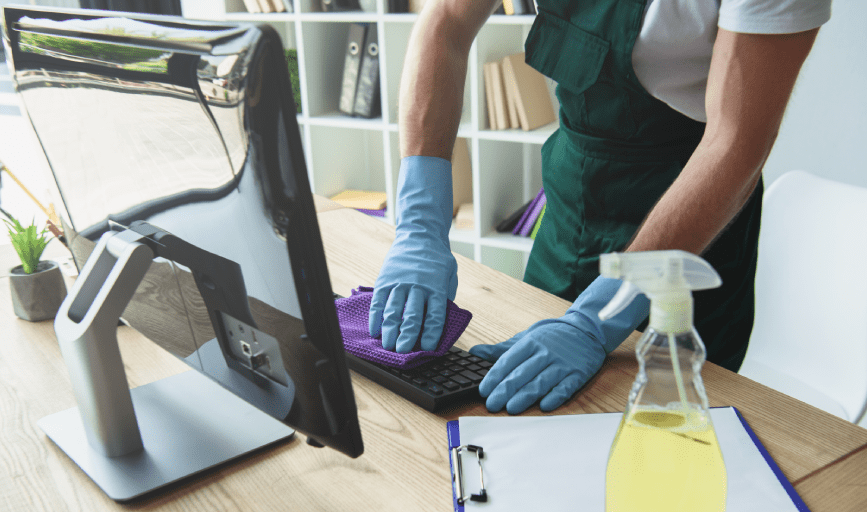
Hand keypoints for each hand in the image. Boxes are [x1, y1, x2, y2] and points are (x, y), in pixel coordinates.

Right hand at [369, 157, 457, 352]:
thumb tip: (441, 322)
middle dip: (407, 336)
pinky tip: (374, 331)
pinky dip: (375, 317)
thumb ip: (445, 297)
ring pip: (393, 310)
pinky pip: (379, 302)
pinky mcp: (385, 280)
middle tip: (402, 352)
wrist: (419, 235)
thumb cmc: (437, 259)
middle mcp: (418, 286)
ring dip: (389, 330)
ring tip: (387, 346)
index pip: (435, 315)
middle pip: (412, 315)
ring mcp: (399, 283)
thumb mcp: (449, 275)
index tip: (427, 348)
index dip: (431, 334)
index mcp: (437, 287)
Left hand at [469, 277, 649, 413]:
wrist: (587, 330)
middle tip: (492, 404)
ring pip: (541, 382)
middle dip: (505, 390)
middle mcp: (545, 353)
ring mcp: (562, 364)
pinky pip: (565, 387)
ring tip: (511, 408)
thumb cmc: (552, 336)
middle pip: (522, 374)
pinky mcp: (578, 374)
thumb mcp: (526, 337)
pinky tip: (545, 406)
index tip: (483, 390)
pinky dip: (555, 396)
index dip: (495, 376)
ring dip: (525, 396)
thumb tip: (475, 352)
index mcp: (530, 343)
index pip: (508, 361)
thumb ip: (501, 349)